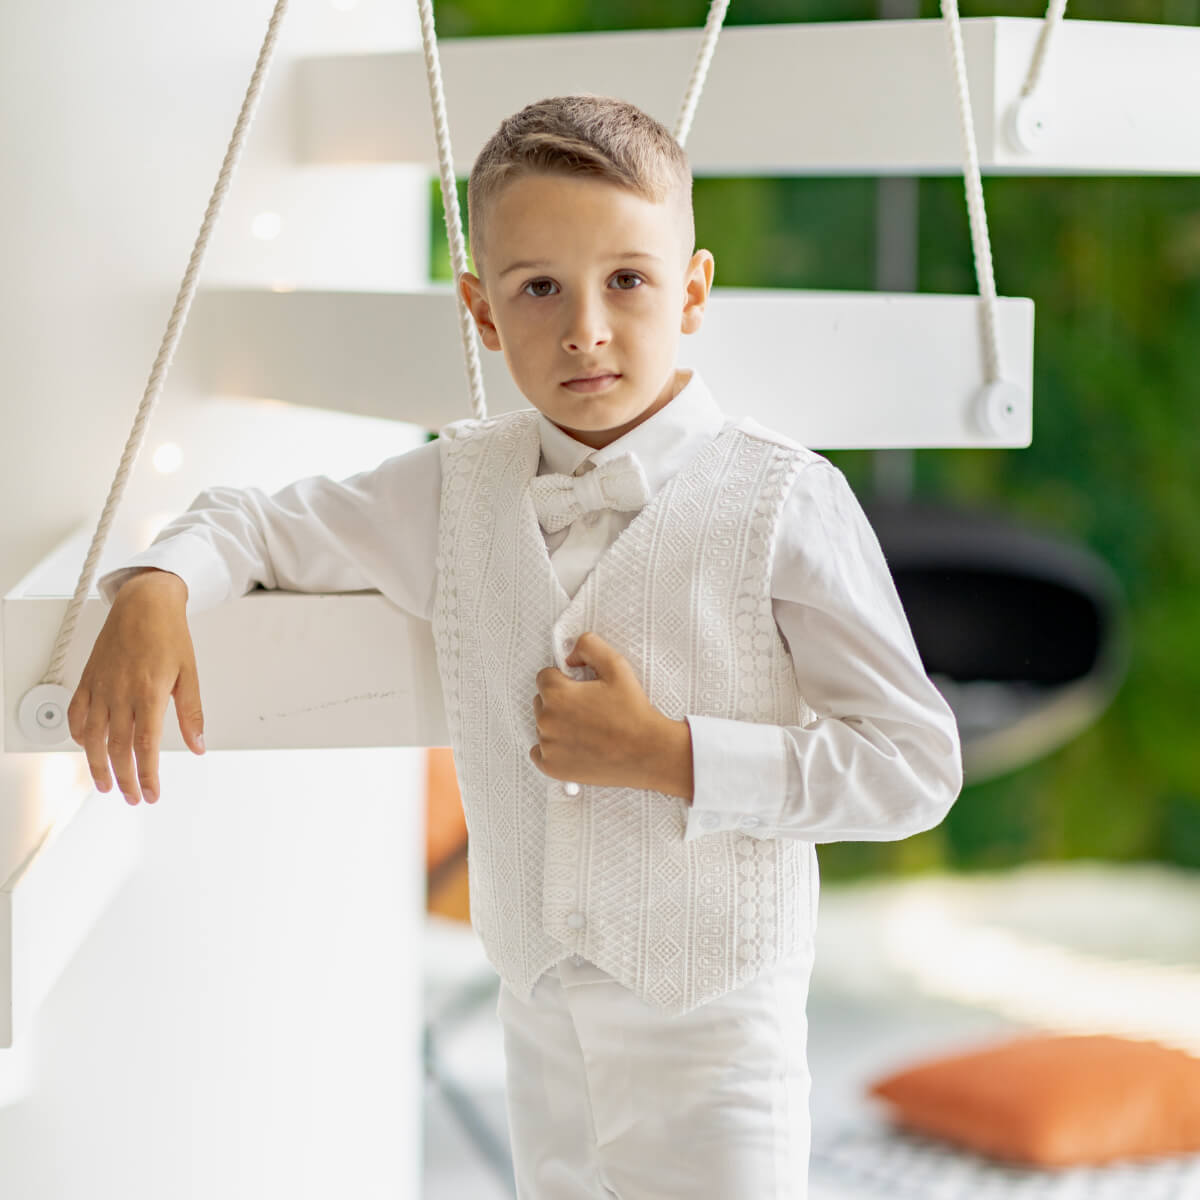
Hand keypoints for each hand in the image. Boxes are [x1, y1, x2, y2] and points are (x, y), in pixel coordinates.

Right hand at [67, 569, 205, 804]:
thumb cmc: (169, 635)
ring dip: (97, 765)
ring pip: (91, 736)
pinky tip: (86, 746)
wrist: (145, 603)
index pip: (145, 746)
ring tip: (106, 784)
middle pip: (117, 748)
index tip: (151, 794)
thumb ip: (192, 714)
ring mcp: (100, 687)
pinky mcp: (88, 679)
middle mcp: (120, 693)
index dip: (147, 775)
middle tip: (132, 797)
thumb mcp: (189, 674)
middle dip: (125, 778)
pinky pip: (77, 713)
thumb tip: (199, 746)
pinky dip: (78, 735)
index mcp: (148, 693)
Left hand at [530, 631, 688, 793]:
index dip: (564, 679)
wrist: (648, 753)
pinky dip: (553, 750)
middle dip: (559, 702)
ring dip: (558, 725)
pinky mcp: (552, 767)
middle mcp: (547, 720)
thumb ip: (589, 647)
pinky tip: (574, 747)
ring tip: (587, 730)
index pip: (544, 677)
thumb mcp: (616, 666)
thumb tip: (569, 655)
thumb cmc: (634, 713)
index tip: (581, 689)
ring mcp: (548, 746)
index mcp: (557, 694)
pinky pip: (539, 753)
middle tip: (588, 710)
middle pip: (541, 701)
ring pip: (542, 727)